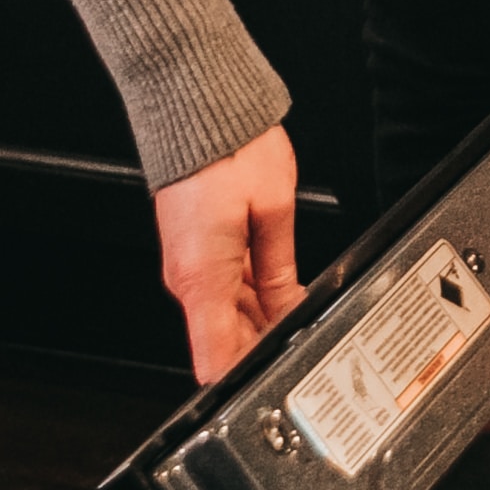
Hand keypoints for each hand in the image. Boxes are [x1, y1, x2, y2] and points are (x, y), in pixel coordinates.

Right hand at [152, 123, 303, 380]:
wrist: (194, 106)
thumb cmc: (229, 146)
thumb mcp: (274, 211)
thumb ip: (279, 271)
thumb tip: (288, 309)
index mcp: (202, 276)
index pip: (216, 359)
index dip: (246, 378)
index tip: (272, 382)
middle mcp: (187, 277)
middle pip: (224, 340)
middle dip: (263, 348)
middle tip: (302, 345)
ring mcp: (187, 263)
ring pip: (224, 315)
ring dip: (258, 322)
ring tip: (296, 320)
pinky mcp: (192, 248)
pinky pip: (220, 287)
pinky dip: (248, 297)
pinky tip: (277, 294)